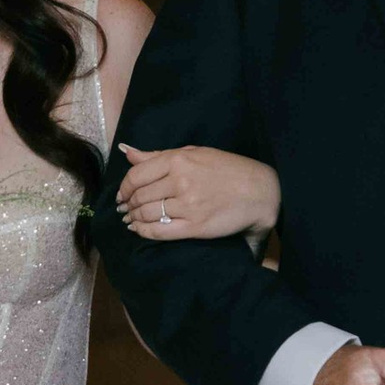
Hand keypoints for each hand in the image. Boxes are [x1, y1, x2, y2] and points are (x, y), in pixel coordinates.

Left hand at [116, 140, 280, 241]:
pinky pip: (159, 232)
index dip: (124, 187)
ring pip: (146, 214)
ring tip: (132, 219)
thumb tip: (127, 152)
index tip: (123, 194)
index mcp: (179, 160)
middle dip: (128, 204)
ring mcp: (188, 205)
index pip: (136, 175)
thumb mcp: (195, 153)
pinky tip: (139, 230)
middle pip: (139, 196)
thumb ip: (159, 155)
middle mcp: (181, 181)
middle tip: (125, 209)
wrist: (261, 191)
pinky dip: (143, 232)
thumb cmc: (228, 169)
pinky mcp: (195, 227)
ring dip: (133, 218)